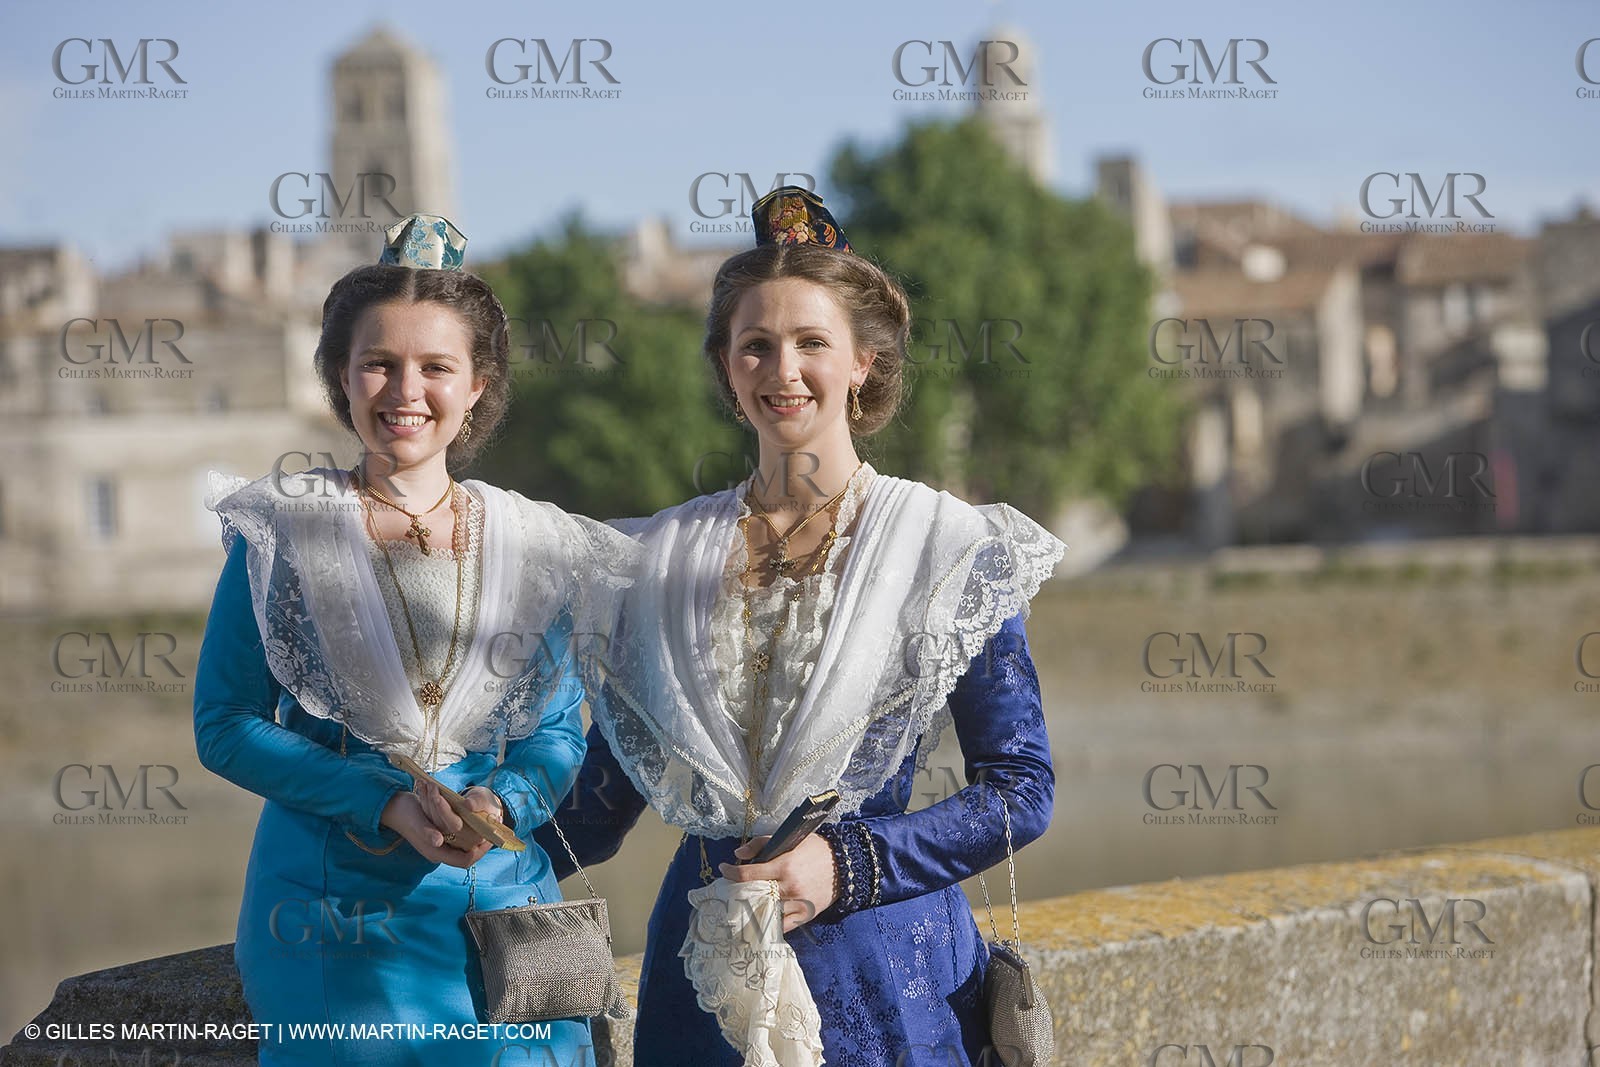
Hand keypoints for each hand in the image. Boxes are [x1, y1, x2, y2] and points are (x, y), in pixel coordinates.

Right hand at [379, 783, 493, 868]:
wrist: (394, 807)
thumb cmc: (405, 813)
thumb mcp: (417, 821)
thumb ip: (426, 832)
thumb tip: (438, 841)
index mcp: (435, 853)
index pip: (464, 861)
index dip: (479, 852)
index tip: (489, 838)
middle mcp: (439, 851)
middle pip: (467, 855)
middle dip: (480, 845)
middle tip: (492, 832)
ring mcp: (439, 845)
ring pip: (464, 847)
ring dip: (476, 838)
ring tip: (487, 826)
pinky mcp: (440, 836)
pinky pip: (459, 839)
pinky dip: (469, 832)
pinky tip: (475, 822)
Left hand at [719, 833, 836, 932]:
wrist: (845, 865)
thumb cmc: (815, 849)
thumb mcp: (790, 839)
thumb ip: (761, 844)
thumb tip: (738, 855)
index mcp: (784, 865)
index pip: (749, 874)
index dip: (731, 873)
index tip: (724, 869)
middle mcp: (789, 887)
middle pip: (753, 896)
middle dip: (737, 893)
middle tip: (729, 890)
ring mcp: (797, 903)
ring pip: (765, 913)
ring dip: (750, 909)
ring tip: (740, 906)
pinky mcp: (805, 915)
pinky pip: (782, 926)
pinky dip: (769, 924)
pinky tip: (759, 920)